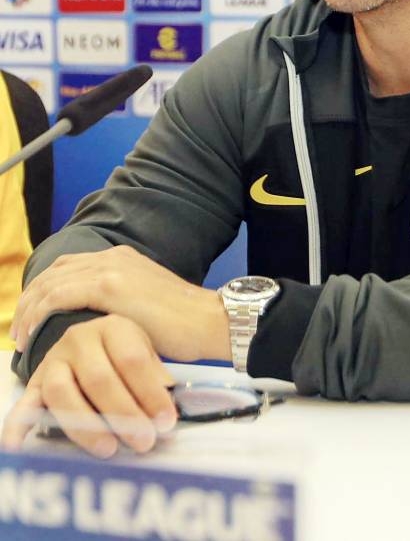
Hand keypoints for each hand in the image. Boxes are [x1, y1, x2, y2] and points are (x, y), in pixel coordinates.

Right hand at [1, 315, 176, 457]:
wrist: (89, 338)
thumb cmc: (124, 351)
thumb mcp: (145, 352)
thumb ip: (155, 377)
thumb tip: (167, 412)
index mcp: (114, 327)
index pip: (134, 360)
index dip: (151, 393)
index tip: (166, 422)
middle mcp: (80, 338)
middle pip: (99, 379)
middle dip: (123, 414)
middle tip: (143, 441)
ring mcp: (53, 359)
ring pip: (62, 392)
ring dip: (85, 425)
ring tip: (109, 450)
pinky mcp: (34, 381)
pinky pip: (23, 404)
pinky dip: (18, 425)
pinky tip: (18, 446)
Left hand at [11, 245, 229, 363]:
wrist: (207, 321)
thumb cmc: (183, 324)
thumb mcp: (145, 304)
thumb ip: (119, 302)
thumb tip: (95, 324)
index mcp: (123, 258)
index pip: (69, 267)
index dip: (44, 290)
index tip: (33, 316)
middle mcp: (114, 256)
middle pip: (55, 271)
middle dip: (30, 299)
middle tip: (20, 328)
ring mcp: (111, 268)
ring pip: (50, 282)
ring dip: (29, 308)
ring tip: (21, 336)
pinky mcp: (109, 285)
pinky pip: (57, 295)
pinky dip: (38, 312)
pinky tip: (32, 333)